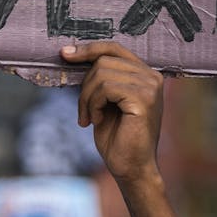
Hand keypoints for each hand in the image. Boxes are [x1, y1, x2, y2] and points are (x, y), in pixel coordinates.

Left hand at [61, 42, 163, 185]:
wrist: (130, 168)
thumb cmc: (117, 137)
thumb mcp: (104, 101)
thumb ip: (99, 78)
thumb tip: (71, 53)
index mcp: (144, 74)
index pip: (113, 48)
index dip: (88, 48)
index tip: (64, 53)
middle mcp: (151, 76)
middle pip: (103, 61)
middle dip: (84, 86)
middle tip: (83, 112)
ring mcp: (150, 86)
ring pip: (101, 73)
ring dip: (87, 98)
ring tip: (89, 118)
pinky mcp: (144, 99)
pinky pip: (106, 88)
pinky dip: (93, 104)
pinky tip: (96, 120)